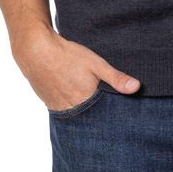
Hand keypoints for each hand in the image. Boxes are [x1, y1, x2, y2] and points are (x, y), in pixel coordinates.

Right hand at [11, 25, 140, 109]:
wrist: (36, 51)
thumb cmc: (68, 56)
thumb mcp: (96, 64)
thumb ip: (116, 78)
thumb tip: (137, 88)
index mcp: (85, 103)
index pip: (104, 118)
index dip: (111, 118)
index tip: (120, 121)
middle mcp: (71, 110)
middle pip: (89, 120)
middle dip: (98, 119)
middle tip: (107, 116)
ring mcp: (58, 108)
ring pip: (76, 117)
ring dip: (85, 115)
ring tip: (92, 109)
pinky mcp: (49, 103)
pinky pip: (65, 112)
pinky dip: (72, 109)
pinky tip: (76, 101)